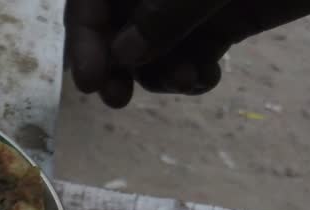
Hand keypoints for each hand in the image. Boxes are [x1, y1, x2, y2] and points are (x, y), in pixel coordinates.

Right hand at [66, 0, 309, 107]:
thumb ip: (168, 10)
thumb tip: (125, 54)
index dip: (85, 35)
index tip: (90, 81)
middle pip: (115, 23)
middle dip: (115, 62)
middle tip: (116, 99)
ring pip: (151, 45)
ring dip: (159, 72)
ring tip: (187, 83)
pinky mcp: (224, 19)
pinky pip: (190, 53)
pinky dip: (191, 75)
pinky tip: (205, 80)